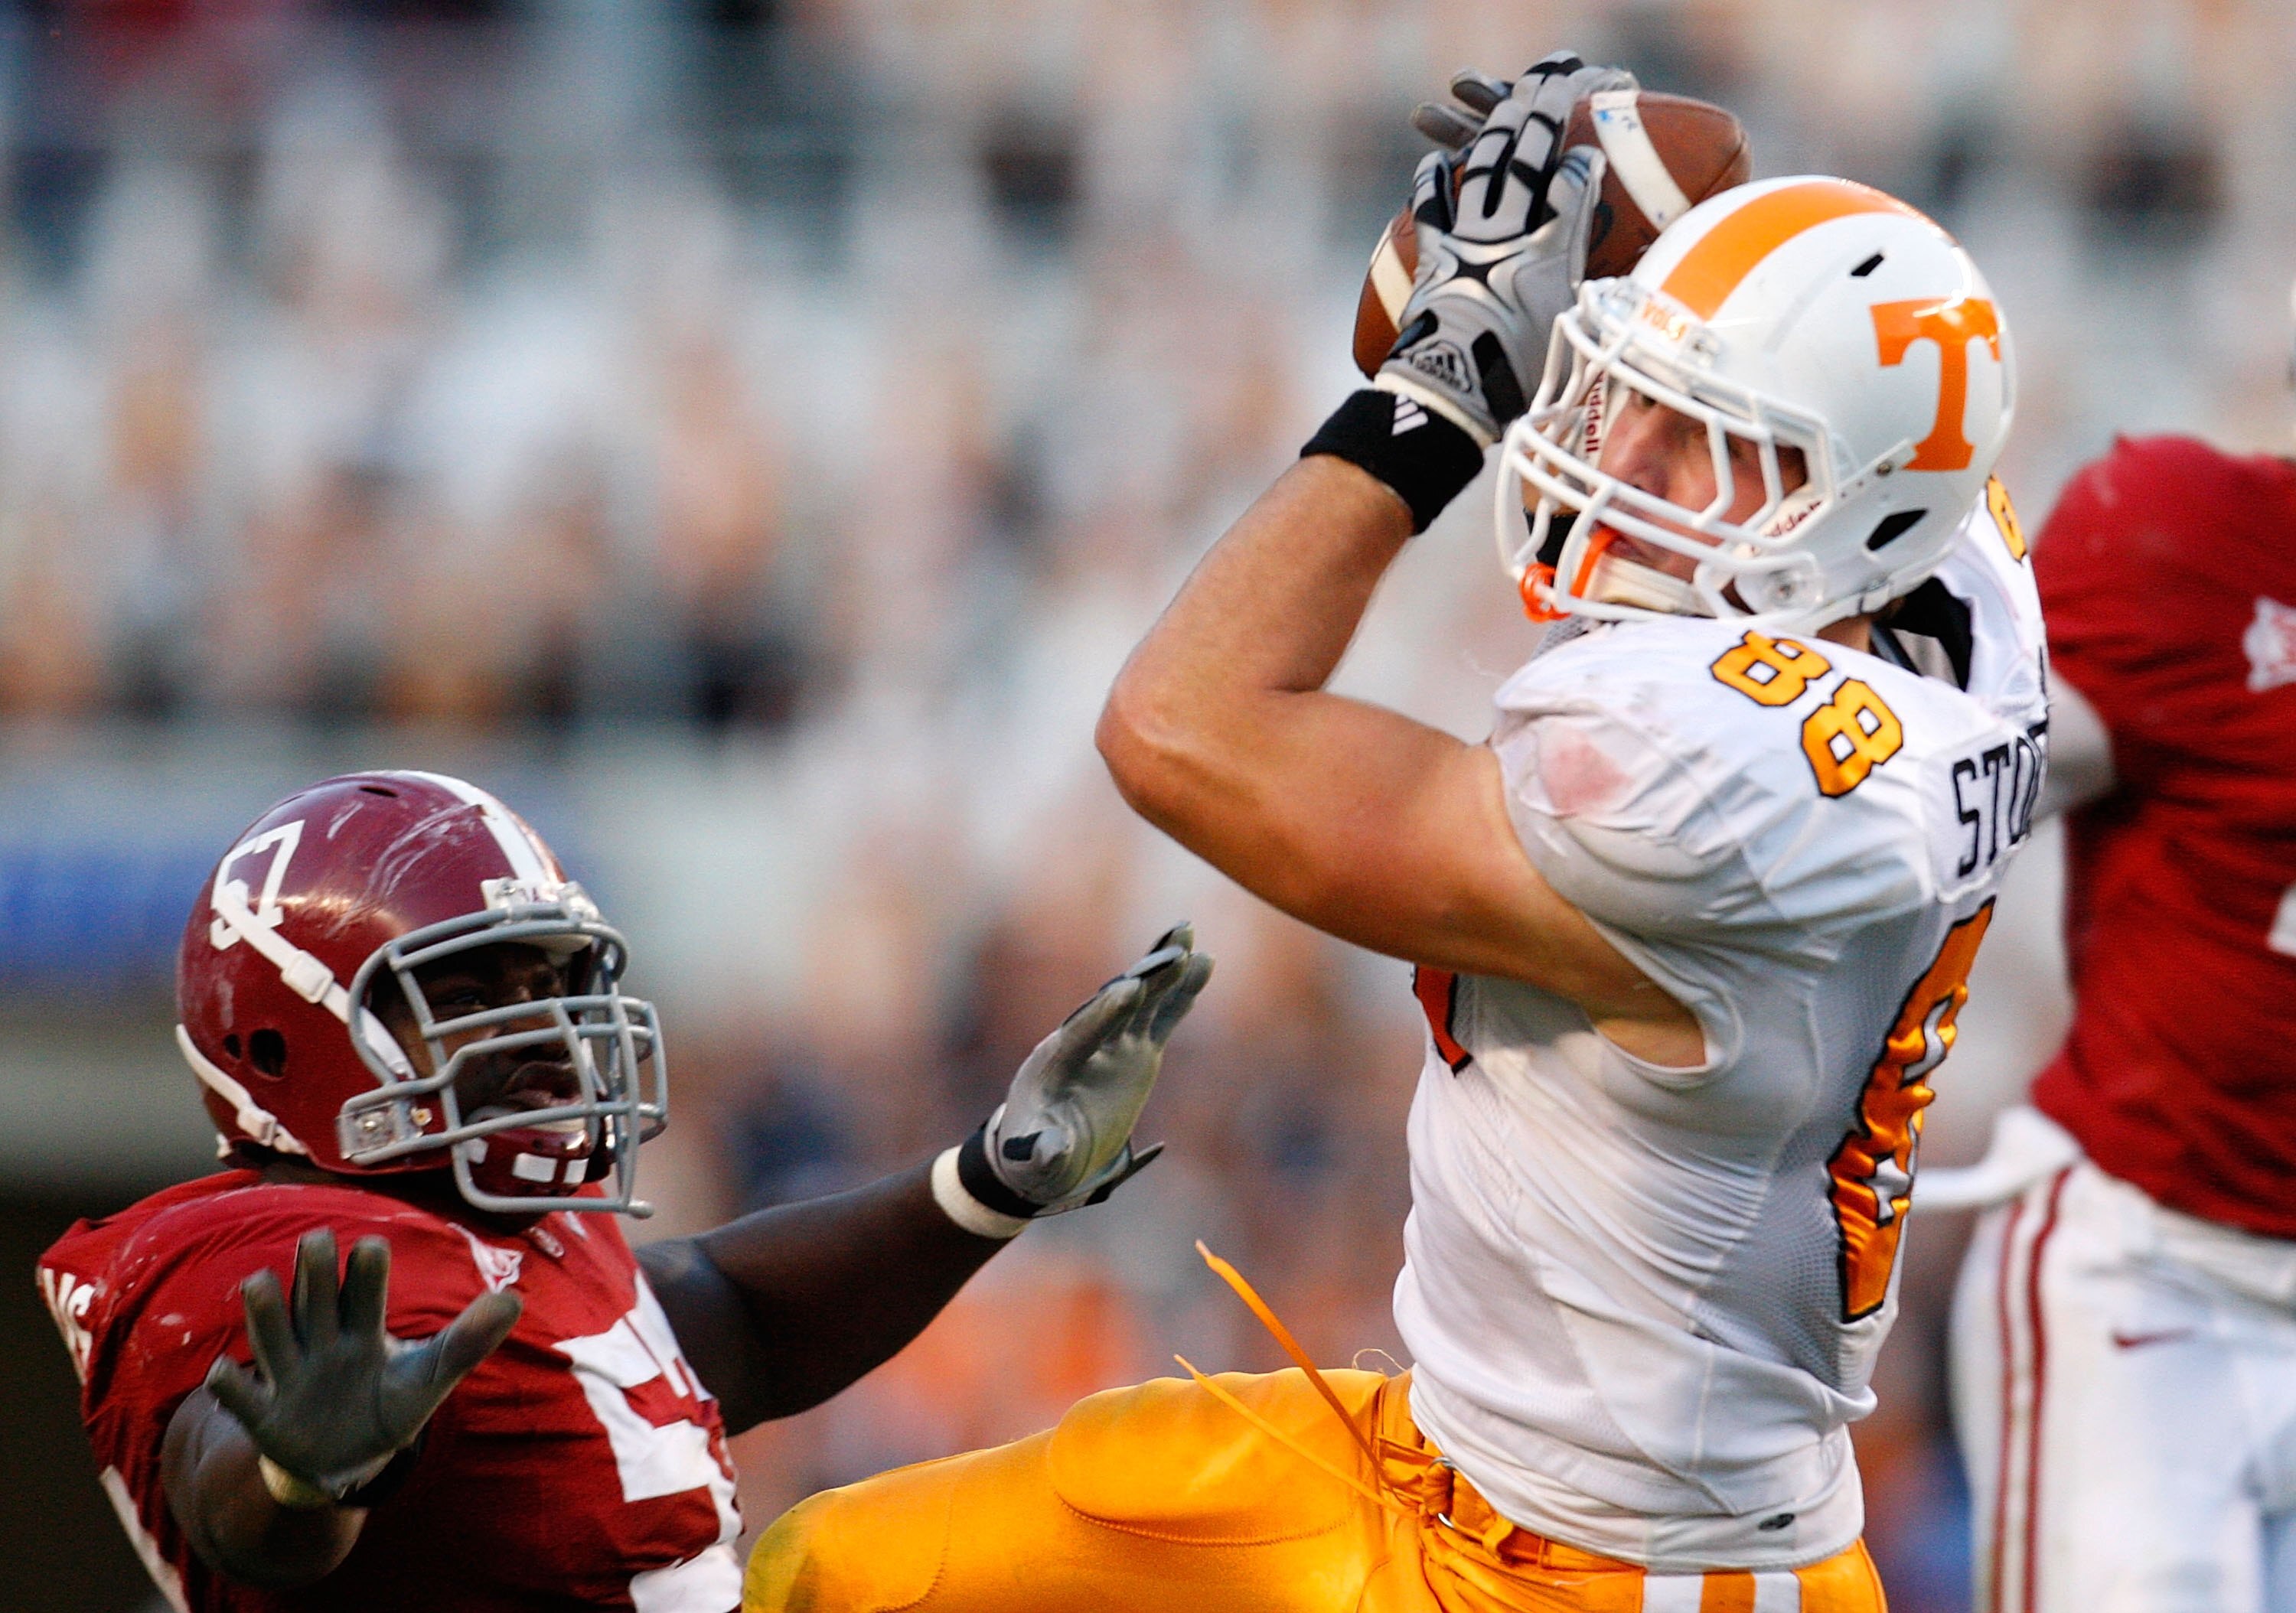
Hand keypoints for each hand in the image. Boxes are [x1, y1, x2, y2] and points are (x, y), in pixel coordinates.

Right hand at [206, 1230, 521, 1501]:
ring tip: (259, 1283)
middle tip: (318, 1240)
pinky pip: (239, 1398)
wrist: (349, 1459)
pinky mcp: (265, 1417)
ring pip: (271, 1336)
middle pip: (314, 1301)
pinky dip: (229, 1386)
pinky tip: (226, 1372)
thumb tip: (513, 1300)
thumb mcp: (432, 1376)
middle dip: (314, 1274)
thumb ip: (467, 1340)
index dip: (366, 1272)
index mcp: (363, 1331)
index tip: (374, 1246)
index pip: (365, 1294)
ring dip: (265, 1313)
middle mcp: (323, 1344)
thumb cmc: (389, 1404)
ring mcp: (291, 1377)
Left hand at [981, 924, 1213, 1212]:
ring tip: (1188, 932)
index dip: (1104, 1013)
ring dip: (1164, 969)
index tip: (1127, 989)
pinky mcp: (1135, 1050)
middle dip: (1143, 978)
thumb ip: (1043, 1152)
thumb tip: (1048, 1149)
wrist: (1044, 1154)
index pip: (1083, 1034)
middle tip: (1172, 950)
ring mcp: (1113, 1044)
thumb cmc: (1032, 1160)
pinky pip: (1162, 1016)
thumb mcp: (1035, 1163)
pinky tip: (1203, 963)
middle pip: (1117, 1006)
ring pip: (1143, 1000)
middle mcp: (1084, 1043)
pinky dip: (1181, 993)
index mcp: (1055, 1066)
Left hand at [1379, 52, 1632, 444]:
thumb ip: (1596, 305)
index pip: (1574, 186)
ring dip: (1495, 127)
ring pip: (1483, 166)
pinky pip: (1431, 206)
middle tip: (1557, 84)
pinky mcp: (1433, 255)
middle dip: (1545, 114)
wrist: (1451, 390)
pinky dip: (1433, 180)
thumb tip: (1629, 304)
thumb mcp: (1573, 335)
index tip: (1592, 148)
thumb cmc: (1519, 375)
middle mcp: (1508, 234)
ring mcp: (1467, 239)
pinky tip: (1432, 159)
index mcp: (1549, 252)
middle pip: (1528, 157)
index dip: (1584, 162)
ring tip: (1509, 100)